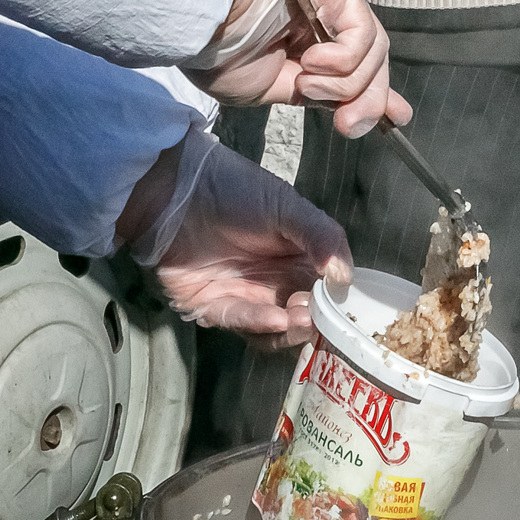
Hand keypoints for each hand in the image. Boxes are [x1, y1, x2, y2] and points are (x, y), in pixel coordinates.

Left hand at [141, 140, 350, 348]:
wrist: (174, 190)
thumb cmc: (235, 190)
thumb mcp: (286, 206)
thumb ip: (321, 237)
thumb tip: (345, 277)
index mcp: (298, 257)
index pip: (325, 288)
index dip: (335, 301)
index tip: (344, 306)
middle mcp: (274, 282)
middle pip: (303, 314)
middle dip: (315, 320)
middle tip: (319, 315)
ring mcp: (244, 298)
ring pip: (274, 329)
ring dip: (290, 329)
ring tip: (301, 319)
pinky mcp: (213, 308)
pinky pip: (240, 322)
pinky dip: (260, 323)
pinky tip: (277, 318)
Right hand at [192, 0, 410, 136]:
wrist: (203, 23)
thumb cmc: (222, 54)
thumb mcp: (277, 88)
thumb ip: (323, 95)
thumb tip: (363, 112)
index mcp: (315, 34)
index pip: (363, 63)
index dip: (381, 93)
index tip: (396, 120)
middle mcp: (331, 11)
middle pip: (375, 60)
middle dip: (367, 100)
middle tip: (347, 125)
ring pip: (373, 52)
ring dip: (343, 82)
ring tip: (305, 82)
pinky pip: (362, 35)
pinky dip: (341, 60)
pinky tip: (310, 61)